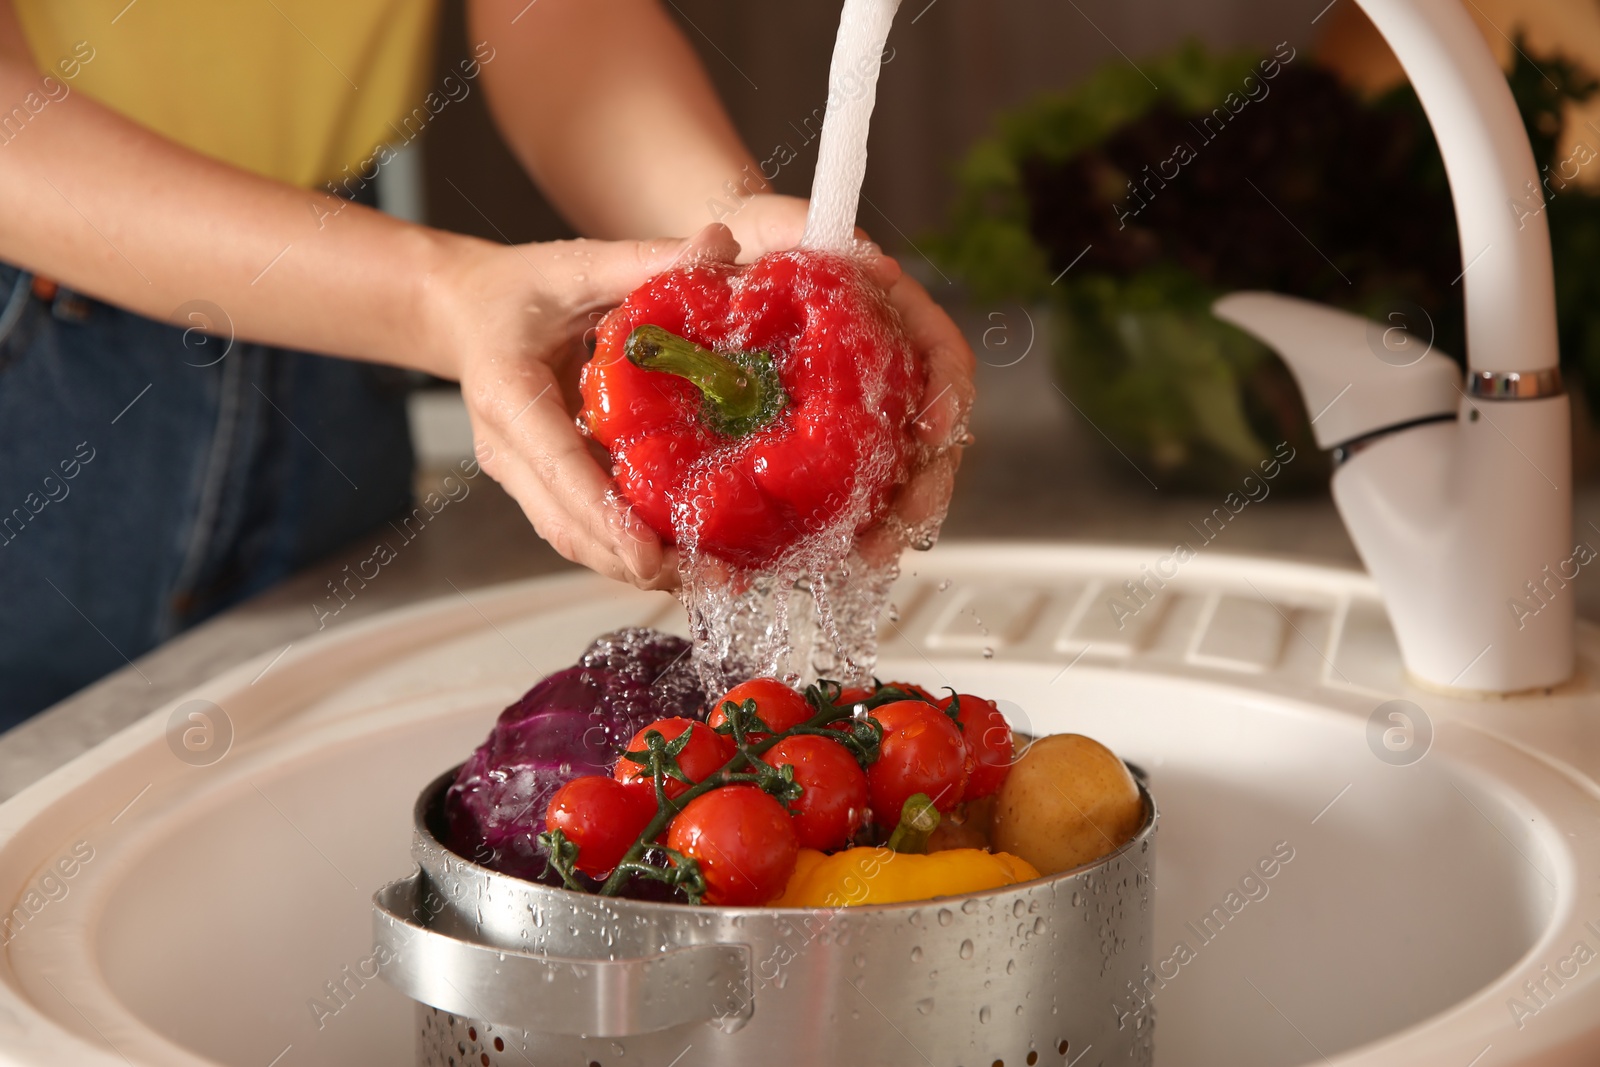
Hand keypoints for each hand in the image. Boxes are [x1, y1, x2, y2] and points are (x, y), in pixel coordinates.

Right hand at [430, 226, 743, 589]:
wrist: (461, 312)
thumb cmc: (517, 289)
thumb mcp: (576, 266)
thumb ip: (645, 261)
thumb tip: (721, 244)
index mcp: (507, 395)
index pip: (558, 468)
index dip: (605, 517)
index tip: (649, 554)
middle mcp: (507, 449)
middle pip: (570, 528)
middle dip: (639, 561)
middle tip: (714, 575)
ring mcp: (521, 476)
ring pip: (577, 541)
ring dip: (641, 566)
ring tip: (715, 575)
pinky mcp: (542, 486)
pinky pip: (585, 529)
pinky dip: (632, 548)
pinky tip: (690, 555)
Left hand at [729, 194, 976, 557]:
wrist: (715, 272)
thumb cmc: (749, 242)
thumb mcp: (767, 223)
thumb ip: (802, 228)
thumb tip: (870, 257)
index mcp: (894, 314)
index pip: (943, 354)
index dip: (950, 393)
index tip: (935, 428)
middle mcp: (891, 368)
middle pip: (936, 433)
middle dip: (926, 487)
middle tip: (895, 530)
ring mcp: (867, 411)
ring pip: (901, 473)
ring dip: (891, 521)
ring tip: (863, 559)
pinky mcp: (833, 446)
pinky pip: (856, 490)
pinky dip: (848, 523)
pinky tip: (829, 554)